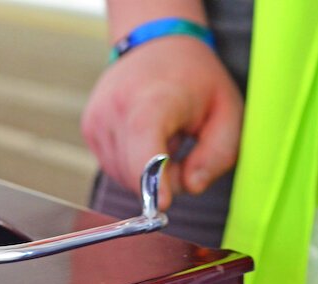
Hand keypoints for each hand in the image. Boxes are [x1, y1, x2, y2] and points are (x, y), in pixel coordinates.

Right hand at [81, 37, 242, 208]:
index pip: (145, 146)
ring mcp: (97, 120)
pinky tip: (146, 138)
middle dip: (164, 178)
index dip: (151, 179)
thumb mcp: (228, 110)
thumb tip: (191, 187)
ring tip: (164, 136)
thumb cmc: (194, 78)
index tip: (161, 205)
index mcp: (153, 99)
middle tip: (183, 146)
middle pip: (137, 173)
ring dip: (148, 172)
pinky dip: (133, 164)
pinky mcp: (89, 129)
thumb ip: (218, 154)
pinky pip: (114, 168)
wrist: (155, 44)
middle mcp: (116, 109)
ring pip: (124, 177)